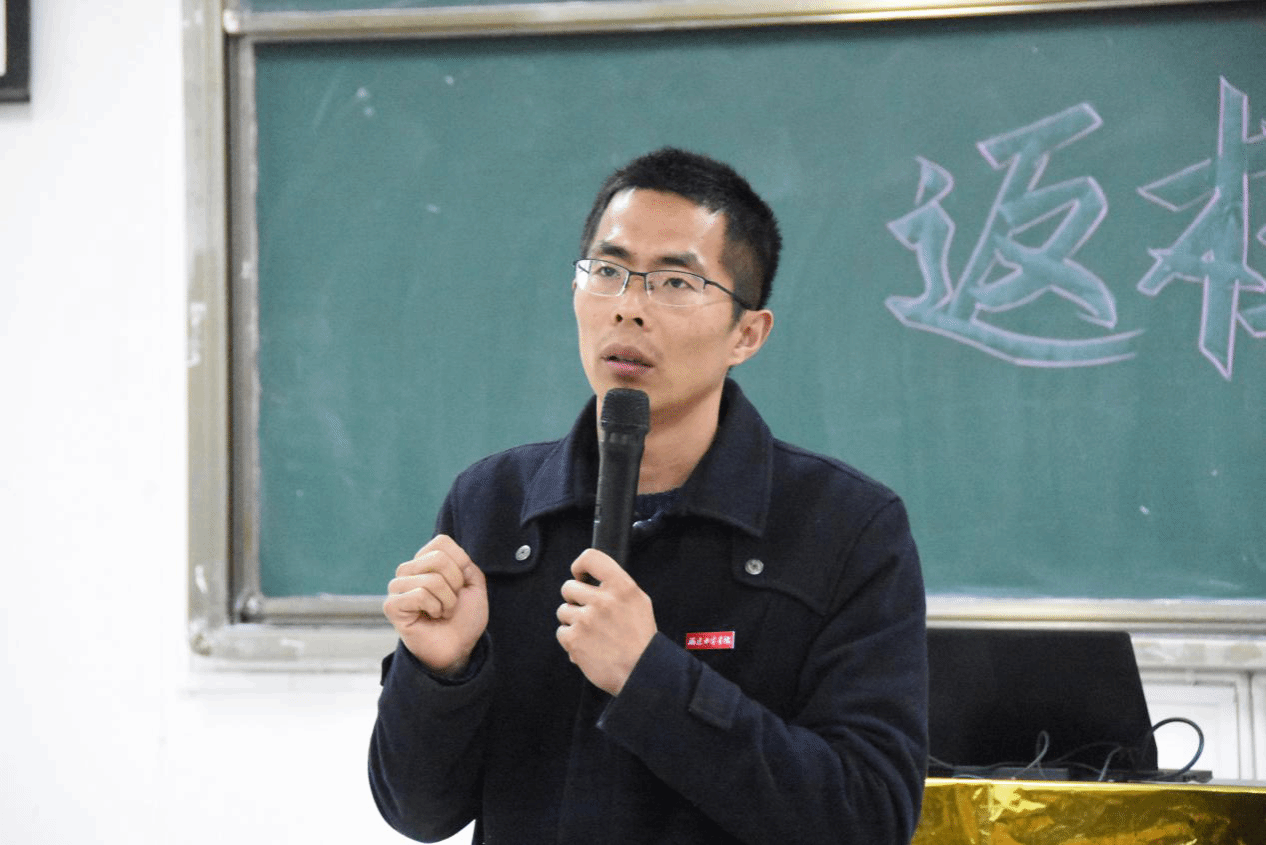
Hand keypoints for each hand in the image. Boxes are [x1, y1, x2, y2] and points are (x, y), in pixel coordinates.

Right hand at [384, 534, 487, 675]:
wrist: (459, 647)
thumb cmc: (464, 616)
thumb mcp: (474, 583)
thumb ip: (464, 562)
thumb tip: (444, 554)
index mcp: (425, 560)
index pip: (442, 542)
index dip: (460, 563)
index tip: (460, 584)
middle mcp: (408, 570)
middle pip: (438, 558)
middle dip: (456, 583)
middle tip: (452, 601)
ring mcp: (397, 587)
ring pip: (431, 579)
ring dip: (447, 600)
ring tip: (442, 611)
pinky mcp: (391, 605)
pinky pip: (420, 595)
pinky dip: (435, 608)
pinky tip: (431, 617)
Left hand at [556, 549, 656, 695]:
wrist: (641, 672)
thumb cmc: (641, 639)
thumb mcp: (639, 602)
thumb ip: (617, 586)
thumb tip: (594, 577)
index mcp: (621, 587)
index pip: (591, 558)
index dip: (579, 566)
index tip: (579, 576)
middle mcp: (603, 600)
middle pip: (568, 587)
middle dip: (574, 600)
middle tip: (588, 613)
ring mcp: (586, 619)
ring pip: (563, 611)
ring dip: (573, 621)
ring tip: (591, 633)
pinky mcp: (574, 639)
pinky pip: (561, 632)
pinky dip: (571, 640)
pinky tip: (587, 646)